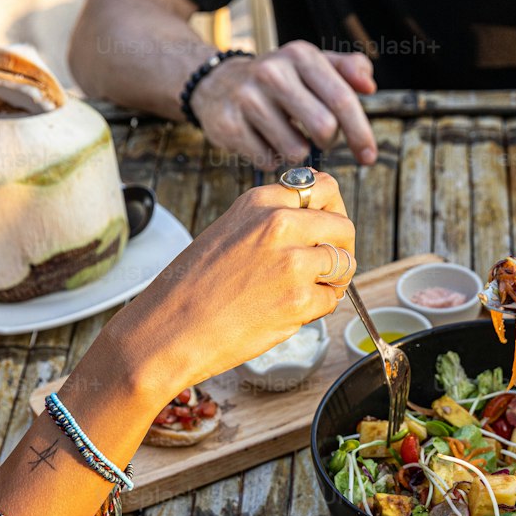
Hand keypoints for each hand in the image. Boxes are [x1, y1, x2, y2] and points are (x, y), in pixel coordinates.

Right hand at [105, 170, 356, 402]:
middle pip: (344, 226)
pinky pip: (332, 299)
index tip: (329, 230)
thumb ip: (271, 222)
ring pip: (345, 263)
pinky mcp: (298, 299)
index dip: (334, 211)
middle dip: (343, 249)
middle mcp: (279, 224)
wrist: (169, 328)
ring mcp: (291, 261)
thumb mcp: (230, 231)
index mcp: (260, 202)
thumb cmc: (192, 288)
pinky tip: (291, 312)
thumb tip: (315, 225)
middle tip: (328, 270)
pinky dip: (319, 309)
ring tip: (310, 293)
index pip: (324, 186)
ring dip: (335, 281)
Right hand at [191, 40, 377, 167]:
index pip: (342, 99)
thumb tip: (369, 85)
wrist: (217, 84)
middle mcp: (273, 71)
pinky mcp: (229, 124)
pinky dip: (272, 158)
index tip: (368, 157)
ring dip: (298, 152)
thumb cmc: (279, 80)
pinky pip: (268, 160)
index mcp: (300, 56)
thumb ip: (347, 69)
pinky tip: (263, 141)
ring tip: (286, 135)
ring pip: (296, 150)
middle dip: (328, 142)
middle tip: (320, 139)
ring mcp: (248, 97)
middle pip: (323, 127)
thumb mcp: (311, 65)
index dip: (360, 132)